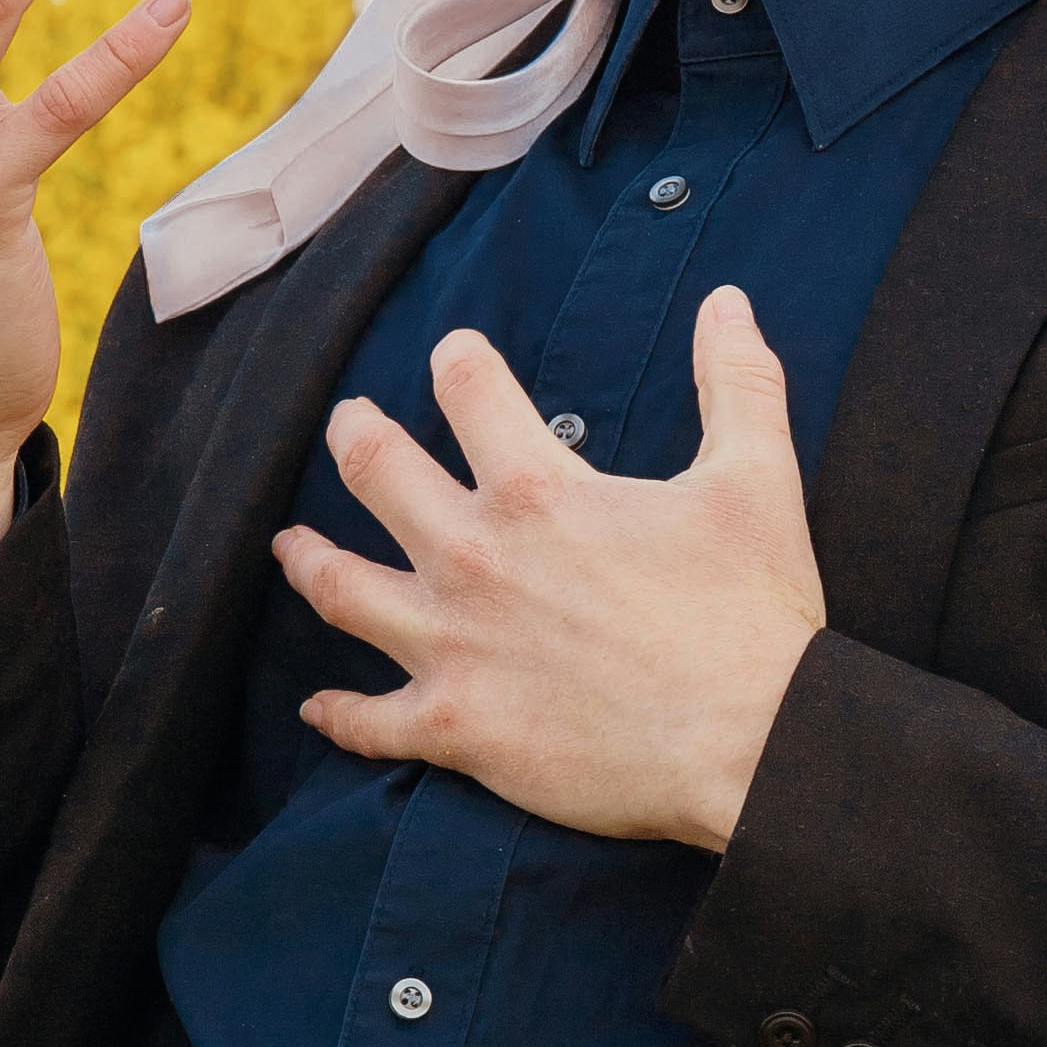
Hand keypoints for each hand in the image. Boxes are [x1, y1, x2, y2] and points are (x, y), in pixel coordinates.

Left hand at [277, 293, 825, 851]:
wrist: (752, 745)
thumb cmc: (752, 616)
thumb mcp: (755, 480)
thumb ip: (737, 382)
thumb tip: (729, 301)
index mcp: (537, 491)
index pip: (466, 388)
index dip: (456, 360)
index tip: (450, 352)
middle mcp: (474, 558)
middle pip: (375, 472)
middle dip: (354, 437)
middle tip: (347, 424)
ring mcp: (453, 646)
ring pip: (343, 589)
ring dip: (309, 560)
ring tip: (290, 545)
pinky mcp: (456, 728)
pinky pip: (370, 722)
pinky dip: (337, 714)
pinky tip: (315, 707)